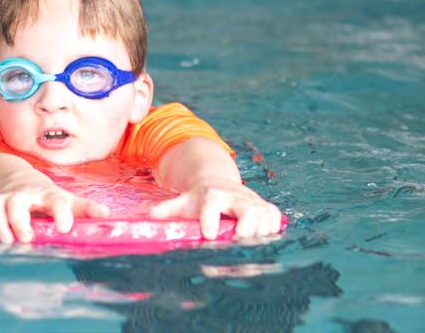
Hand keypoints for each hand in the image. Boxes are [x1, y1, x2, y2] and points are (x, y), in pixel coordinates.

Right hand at [0, 182, 109, 243]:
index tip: (64, 228)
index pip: (55, 200)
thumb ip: (84, 208)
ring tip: (6, 242)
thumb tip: (107, 214)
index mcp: (47, 193)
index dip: (61, 213)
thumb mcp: (65, 198)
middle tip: (26, 238)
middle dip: (18, 220)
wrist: (16, 177)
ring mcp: (3, 197)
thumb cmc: (44, 195)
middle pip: (16, 202)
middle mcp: (23, 194)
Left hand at [147, 181, 282, 239]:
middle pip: (247, 208)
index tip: (208, 235)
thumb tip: (150, 214)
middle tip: (239, 238)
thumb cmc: (199, 198)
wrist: (219, 182)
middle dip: (247, 224)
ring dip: (260, 230)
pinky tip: (262, 238)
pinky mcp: (265, 206)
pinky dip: (272, 228)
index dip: (210, 220)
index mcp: (211, 195)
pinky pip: (274, 217)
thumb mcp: (182, 202)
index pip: (211, 206)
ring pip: (264, 214)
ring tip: (250, 242)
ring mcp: (252, 201)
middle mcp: (234, 196)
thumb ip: (167, 209)